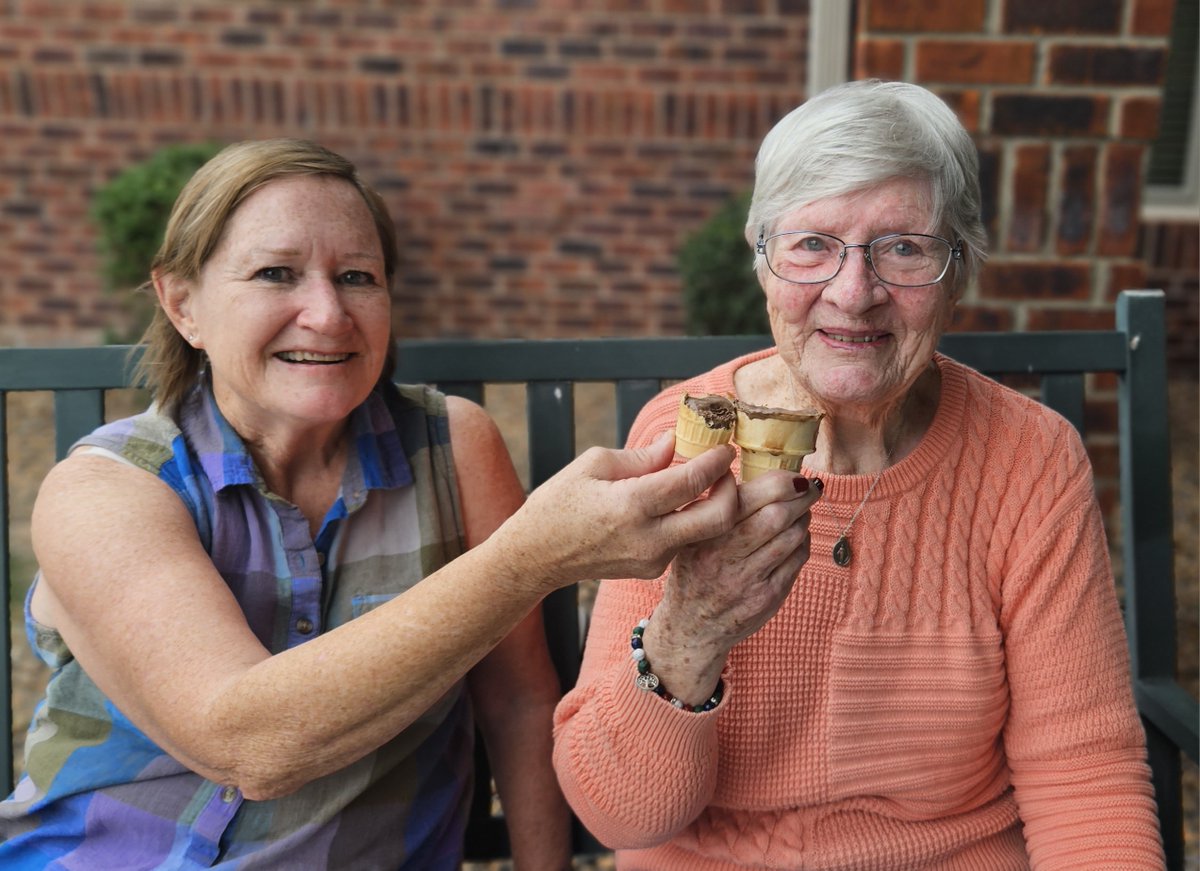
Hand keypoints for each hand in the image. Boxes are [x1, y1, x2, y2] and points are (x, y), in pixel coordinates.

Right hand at [494, 432, 737, 593]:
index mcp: (632, 504)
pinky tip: (681, 505)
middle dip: (731, 491)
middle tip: (725, 470)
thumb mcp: (593, 464)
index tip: (726, 447)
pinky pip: (685, 542)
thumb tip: (676, 442)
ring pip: (705, 532)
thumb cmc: (558, 503)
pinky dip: (692, 521)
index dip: (717, 460)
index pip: (694, 480)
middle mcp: (648, 537)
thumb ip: (642, 456)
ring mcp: (653, 559)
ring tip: (706, 483)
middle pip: (718, 518)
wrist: (536, 556)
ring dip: (714, 507)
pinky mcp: (652, 570)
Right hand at [642, 472, 820, 702]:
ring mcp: (749, 580)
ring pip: (791, 537)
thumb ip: (709, 506)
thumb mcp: (689, 537)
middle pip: (776, 516)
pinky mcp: (768, 598)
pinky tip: (797, 535)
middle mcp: (725, 558)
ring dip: (804, 518)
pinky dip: (802, 542)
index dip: (779, 482)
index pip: (748, 499)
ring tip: (802, 510)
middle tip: (810, 486)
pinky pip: (796, 560)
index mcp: (705, 536)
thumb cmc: (693, 572)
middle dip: (801, 496)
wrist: (691, 628)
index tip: (792, 474)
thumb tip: (737, 467)